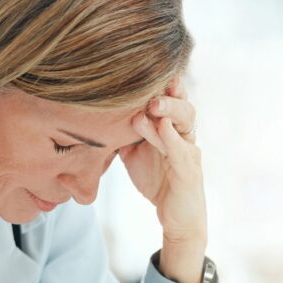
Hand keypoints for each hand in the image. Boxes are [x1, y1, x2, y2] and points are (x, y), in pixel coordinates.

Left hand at [119, 77, 207, 282]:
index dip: (160, 82)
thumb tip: (93, 114)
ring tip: (152, 104)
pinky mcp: (189, 172)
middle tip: (150, 81)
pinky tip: (161, 127)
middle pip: (181, 104)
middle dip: (166, 91)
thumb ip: (122, 132)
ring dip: (169, 110)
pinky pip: (183, 151)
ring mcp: (189, 152)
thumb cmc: (157, 181)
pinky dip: (172, 139)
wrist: (176, 218)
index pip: (169, 99)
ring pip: (185, 122)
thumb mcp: (133, 152)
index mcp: (171, 127)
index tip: (143, 64)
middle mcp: (183, 135)